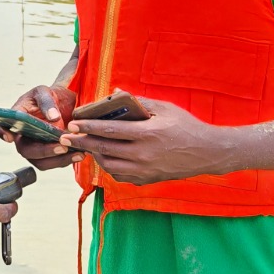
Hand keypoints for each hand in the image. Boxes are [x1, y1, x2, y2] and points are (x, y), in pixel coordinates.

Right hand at [0, 84, 79, 170]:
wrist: (62, 103)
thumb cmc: (48, 96)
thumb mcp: (45, 91)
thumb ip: (47, 102)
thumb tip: (53, 118)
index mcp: (16, 119)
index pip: (2, 127)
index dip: (3, 133)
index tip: (10, 137)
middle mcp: (22, 136)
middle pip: (25, 150)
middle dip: (43, 151)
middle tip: (61, 146)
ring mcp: (34, 147)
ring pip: (40, 161)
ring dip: (57, 160)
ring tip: (75, 153)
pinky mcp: (48, 154)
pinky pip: (53, 162)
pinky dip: (66, 160)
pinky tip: (79, 154)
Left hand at [64, 96, 227, 183]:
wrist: (208, 152)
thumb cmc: (186, 126)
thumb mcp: (165, 108)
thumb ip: (138, 101)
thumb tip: (114, 93)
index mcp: (147, 133)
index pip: (110, 130)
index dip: (88, 127)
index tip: (73, 124)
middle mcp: (143, 154)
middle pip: (104, 149)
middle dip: (81, 143)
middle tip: (65, 138)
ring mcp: (145, 170)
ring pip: (109, 165)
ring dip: (94, 155)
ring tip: (85, 146)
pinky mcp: (148, 180)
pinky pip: (120, 176)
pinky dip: (109, 167)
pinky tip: (106, 157)